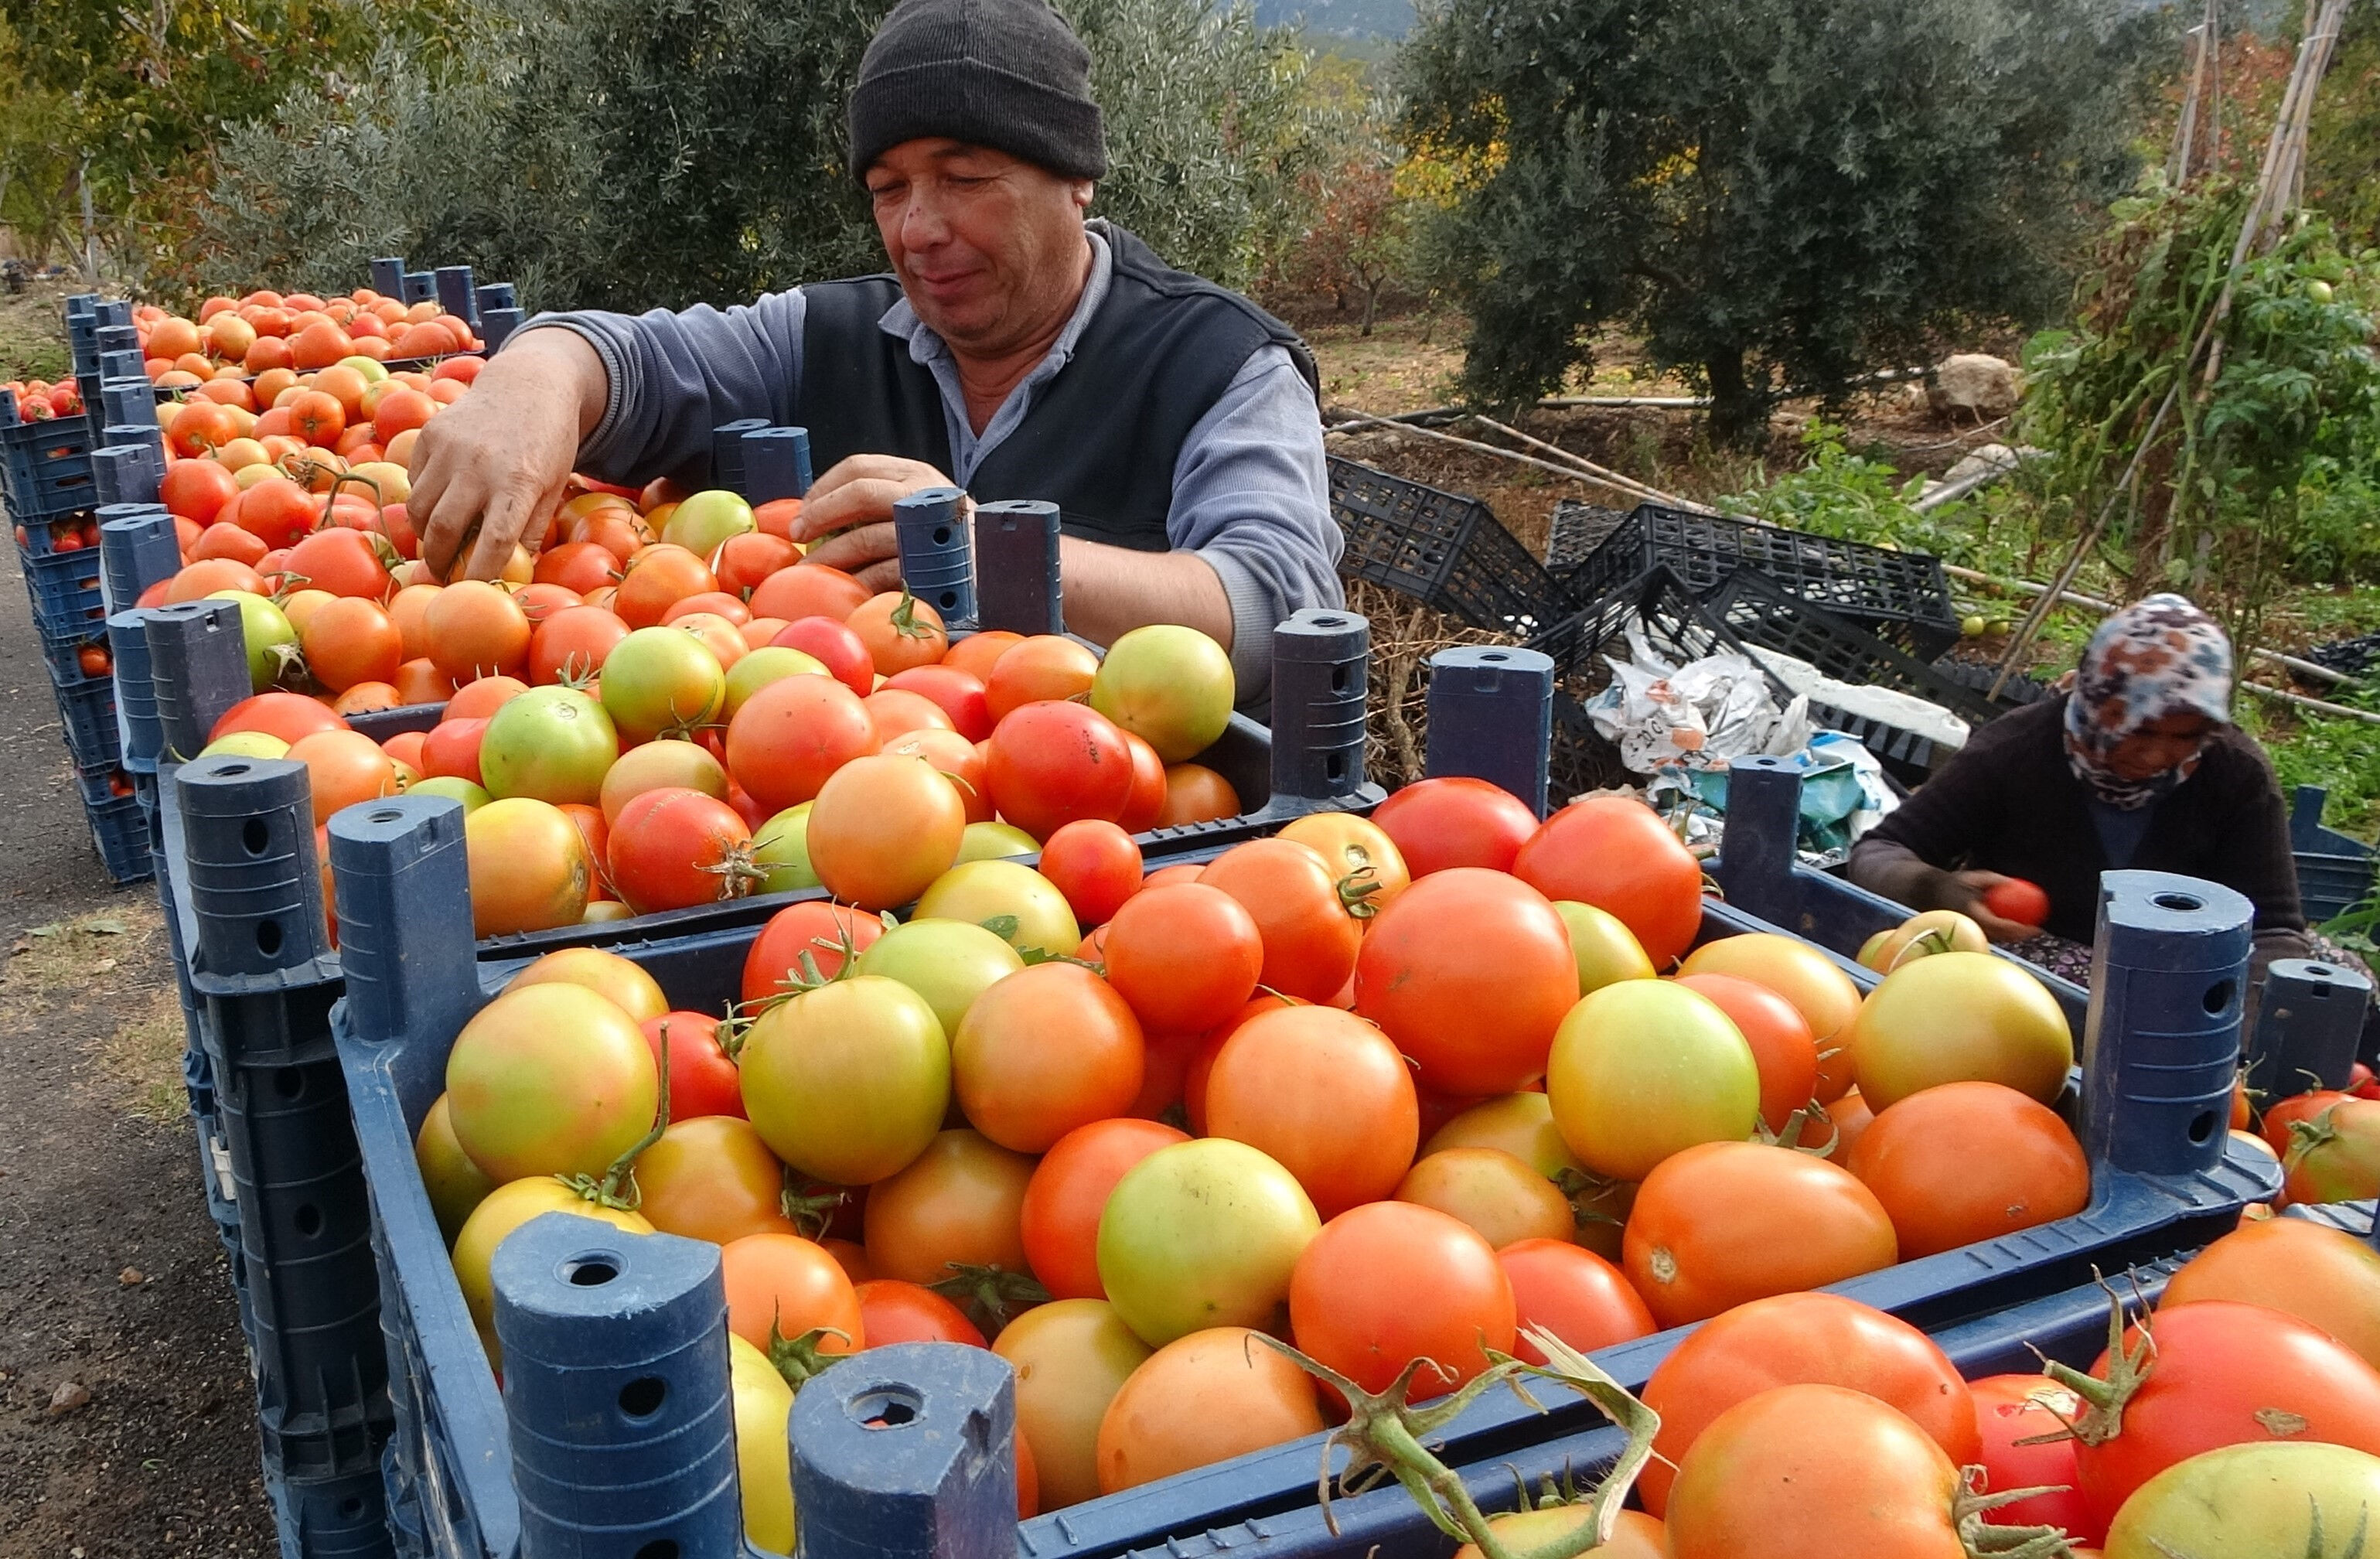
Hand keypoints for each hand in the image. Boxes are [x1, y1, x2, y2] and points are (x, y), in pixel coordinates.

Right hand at [409, 329, 604, 579]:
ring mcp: (449, 448)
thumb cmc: (550, 443)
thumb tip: (516, 572)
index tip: (472, 593)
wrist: (530, 384)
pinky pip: (415, 480)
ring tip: (437, 545)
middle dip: (438, 562)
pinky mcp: (430, 434)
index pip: (493, 543)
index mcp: (517, 484)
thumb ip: (532, 527)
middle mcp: (478, 466)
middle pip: (444, 530)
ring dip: (424, 534)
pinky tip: (438, 503)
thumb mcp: (555, 485)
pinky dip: (422, 499)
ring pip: (419, 508)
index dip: (479, 575)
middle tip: (442, 576)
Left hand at [792, 454, 958, 593]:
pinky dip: (857, 582)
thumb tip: (815, 516)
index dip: (821, 488)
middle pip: (859, 493)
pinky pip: (882, 573)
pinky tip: (844, 589)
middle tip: (798, 536)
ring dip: (829, 557)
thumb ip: (877, 502)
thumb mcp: (917, 507)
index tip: (802, 512)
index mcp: (915, 474)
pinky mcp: (931, 568)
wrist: (995, 572)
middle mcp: (923, 494)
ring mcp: (928, 531)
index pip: (857, 467)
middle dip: (819, 515)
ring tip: (807, 572)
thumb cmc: (945, 542)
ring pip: (865, 537)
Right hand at [1945, 870, 2041, 942]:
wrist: (1930, 893)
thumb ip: (1996, 881)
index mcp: (1971, 911)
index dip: (2016, 927)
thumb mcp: (1977, 877)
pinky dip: (2003, 934)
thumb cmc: (1957, 883)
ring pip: (1995, 938)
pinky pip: (1989, 936)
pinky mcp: (1968, 934)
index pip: (1998, 924)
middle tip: (2035, 930)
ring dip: (2012, 937)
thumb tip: (2016, 884)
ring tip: (2028, 931)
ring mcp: (1968, 931)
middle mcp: (1969, 925)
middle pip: (1999, 936)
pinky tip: (2014, 929)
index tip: (2032, 925)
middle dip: (2018, 936)